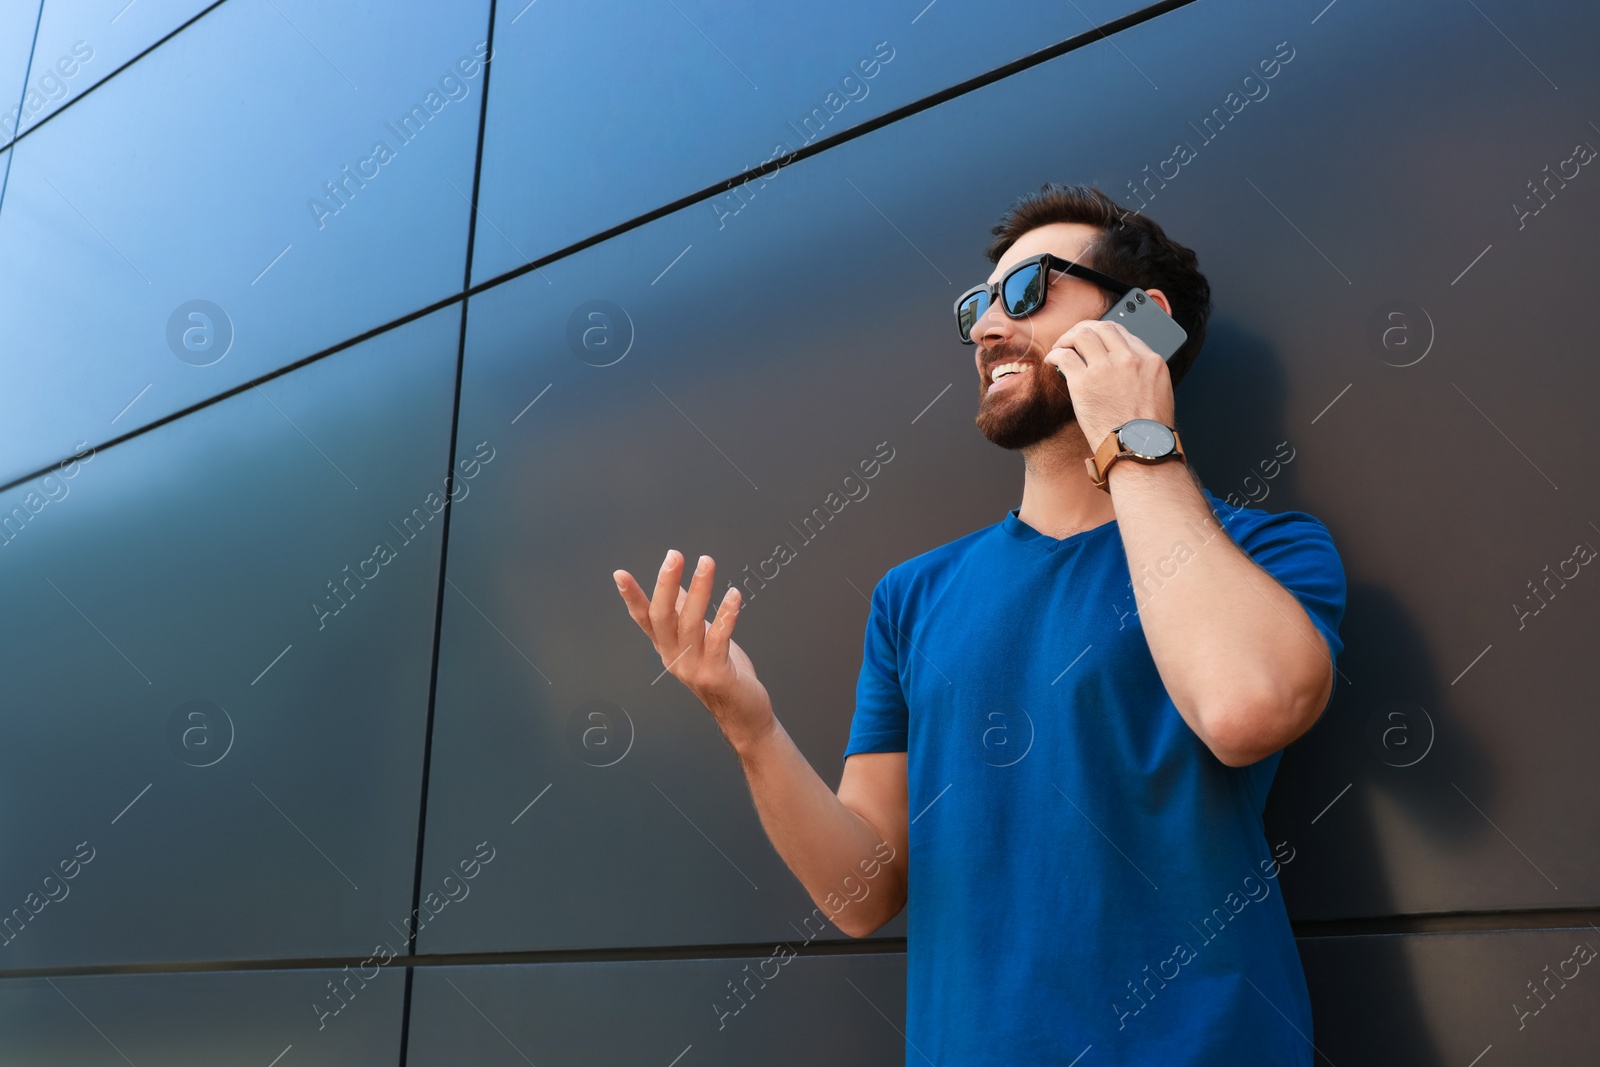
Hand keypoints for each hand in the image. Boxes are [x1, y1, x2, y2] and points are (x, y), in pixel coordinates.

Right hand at [613, 550, 773, 748]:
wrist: (743, 715)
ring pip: (690, 624)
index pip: (644, 619)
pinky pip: (718, 640)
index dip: (632, 597)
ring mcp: (693, 667)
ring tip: (707, 562)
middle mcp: (674, 657)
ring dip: (700, 590)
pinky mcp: (715, 674)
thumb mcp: (701, 640)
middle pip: (662, 617)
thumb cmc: (724, 674)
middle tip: (674, 556)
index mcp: (667, 647)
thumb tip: (680, 584)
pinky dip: (725, 616)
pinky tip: (734, 595)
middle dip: (666, 584)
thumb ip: (688, 614)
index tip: (620, 574)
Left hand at [1043, 319, 1175, 450]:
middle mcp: (1130, 359)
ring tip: (1061, 347)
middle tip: (1074, 339)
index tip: (1095, 341)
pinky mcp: (1084, 382)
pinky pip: (1064, 356)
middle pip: (1103, 327)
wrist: (1138, 450)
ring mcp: (1106, 368)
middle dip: (1084, 329)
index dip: (1104, 333)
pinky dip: (1055, 354)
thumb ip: (1142, 374)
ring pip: (1082, 334)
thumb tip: (1122, 366)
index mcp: (1151, 361)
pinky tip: (1052, 361)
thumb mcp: (1158, 393)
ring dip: (1068, 338)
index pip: (1124, 333)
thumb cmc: (1146, 431)